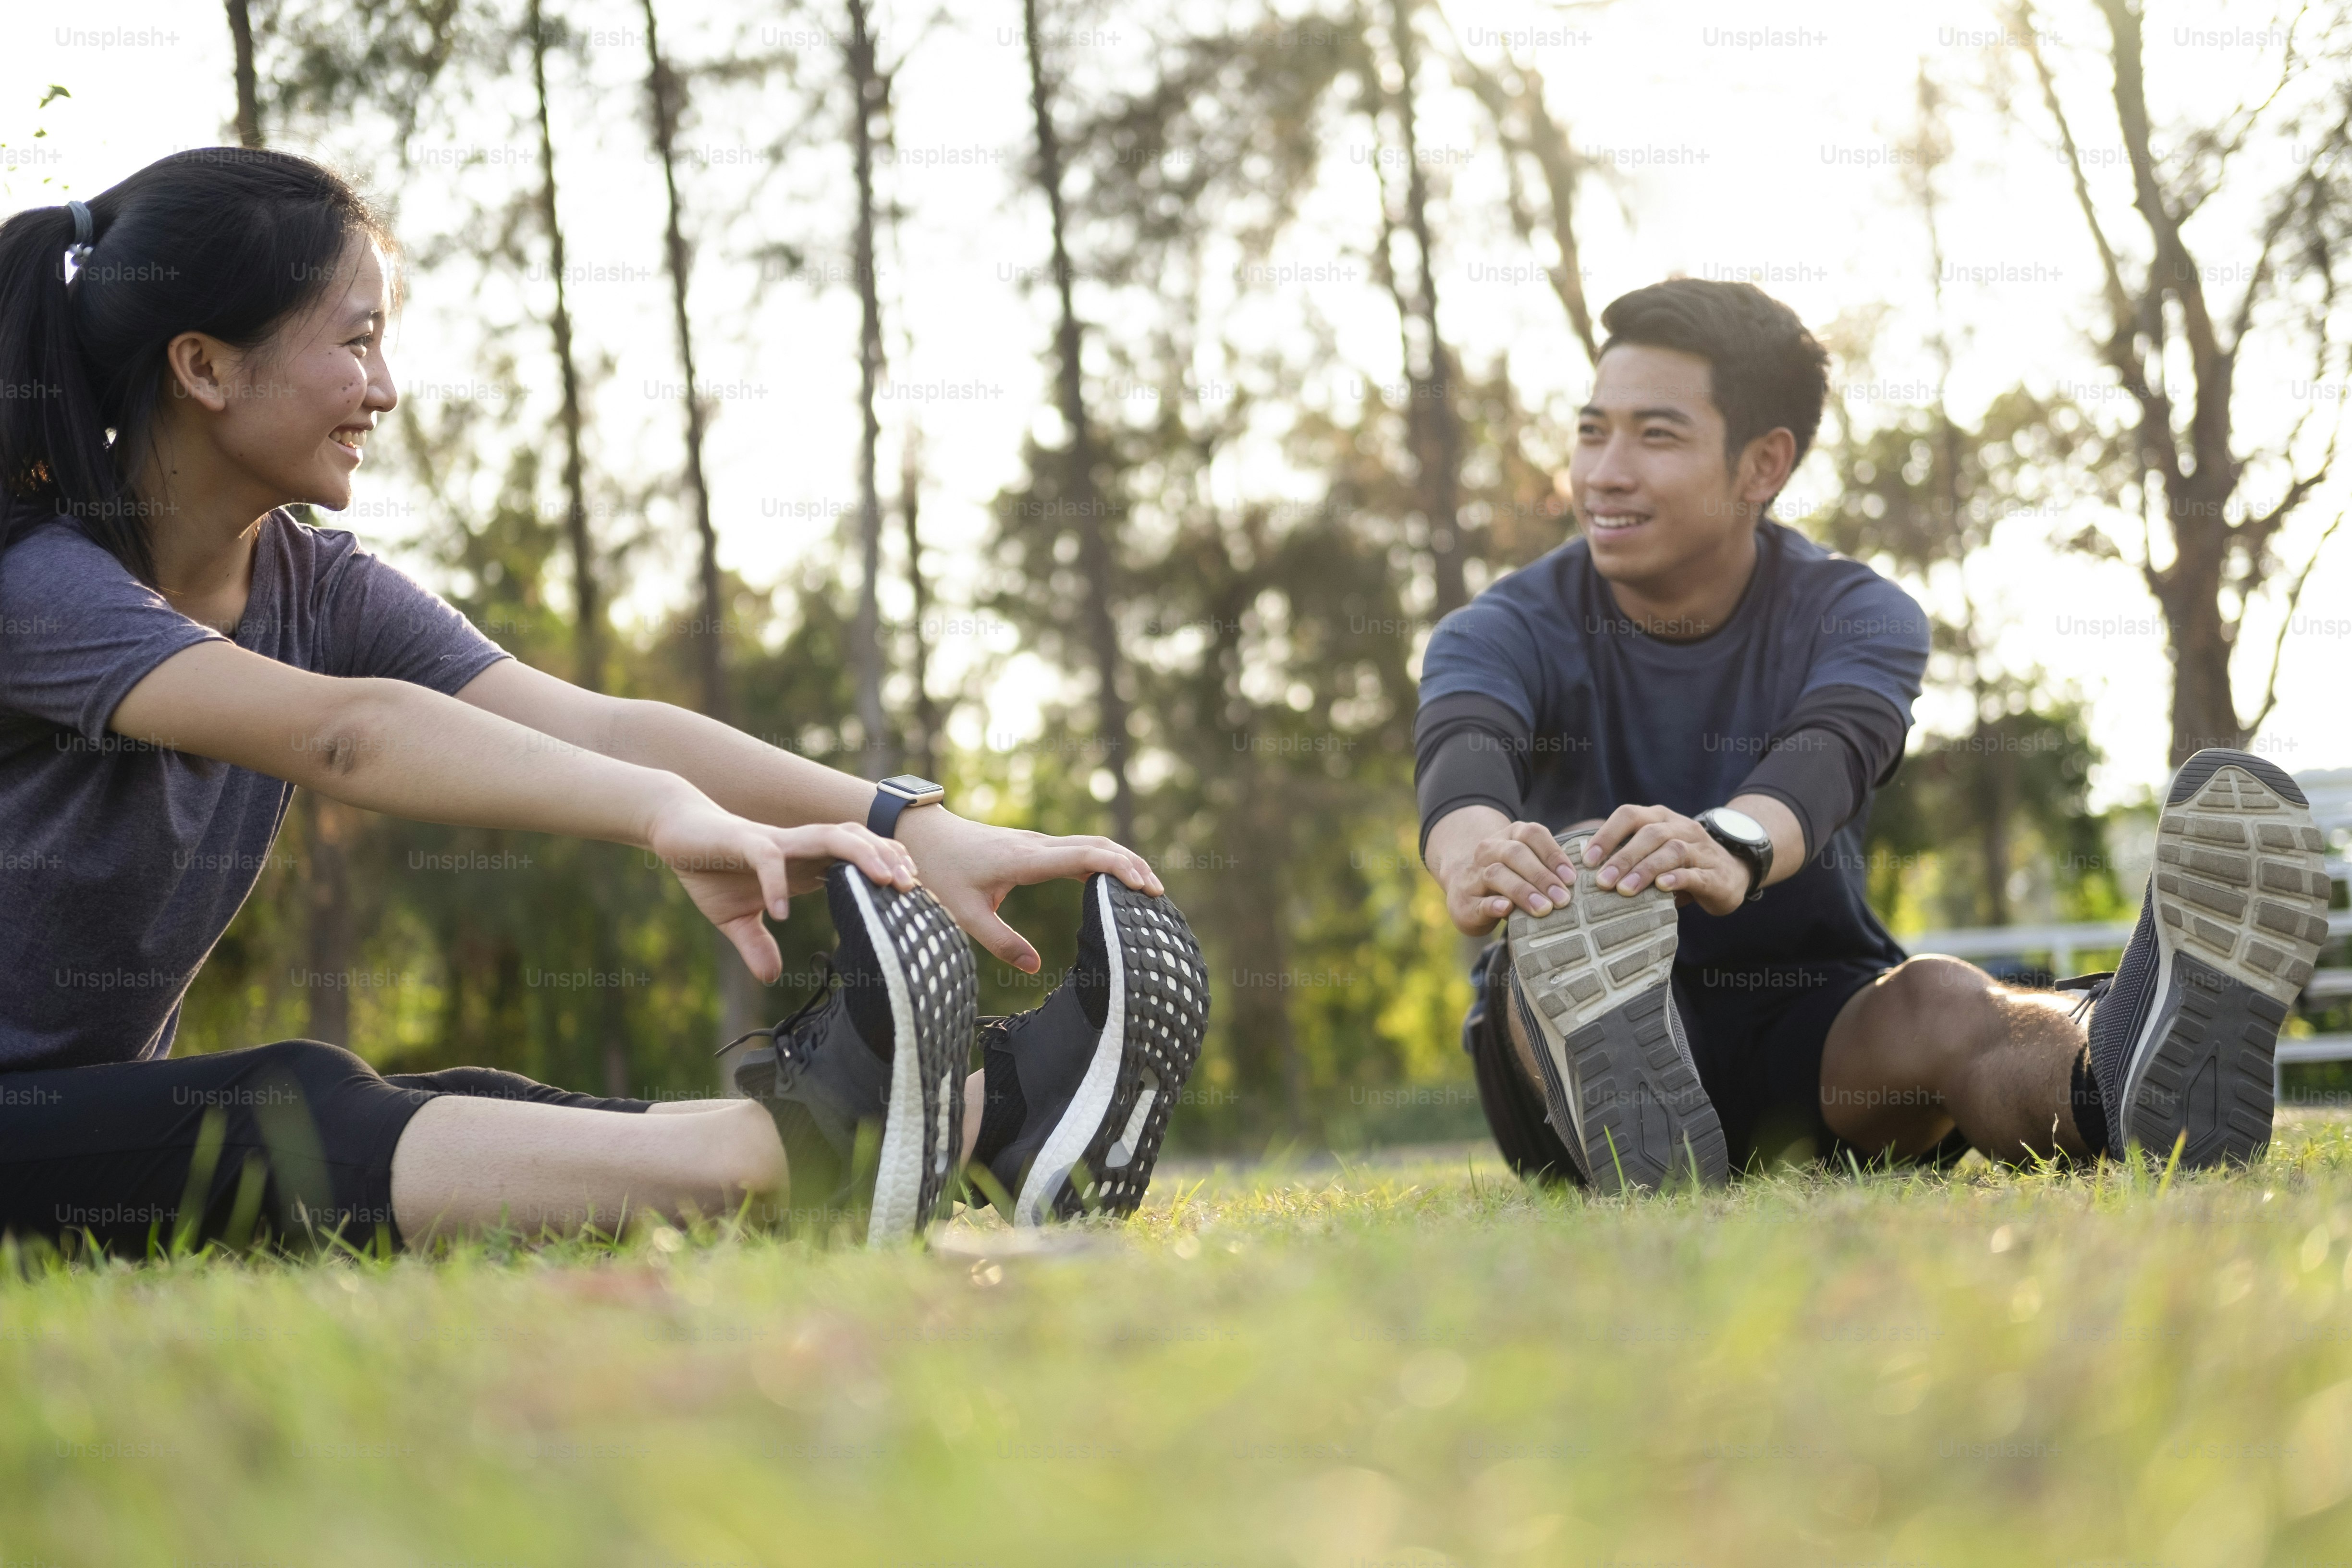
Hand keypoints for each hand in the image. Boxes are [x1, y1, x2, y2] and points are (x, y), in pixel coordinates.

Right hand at [646, 791, 916, 982]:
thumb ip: (756, 944)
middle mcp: (796, 847)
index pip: (856, 859)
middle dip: (887, 859)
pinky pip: (767, 859)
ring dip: (860, 855)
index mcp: (802, 863)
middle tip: (911, 887)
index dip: (885, 871)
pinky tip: (781, 913)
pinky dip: (777, 884)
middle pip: (855, 841)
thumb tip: (770, 976)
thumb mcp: (734, 917)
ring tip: (881, 881)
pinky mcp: (742, 841)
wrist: (674, 830)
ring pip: (829, 836)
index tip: (911, 896)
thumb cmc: (710, 867)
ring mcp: (773, 842)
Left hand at [893, 808, 1161, 972]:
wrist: (924, 835)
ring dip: (1121, 861)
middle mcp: (1038, 845)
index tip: (1144, 885)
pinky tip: (1114, 882)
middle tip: (1158, 893)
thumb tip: (1034, 969)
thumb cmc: (942, 873)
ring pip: (1091, 844)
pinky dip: (1103, 862)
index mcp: (1025, 859)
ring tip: (1147, 888)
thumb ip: (1000, 942)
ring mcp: (1038, 843)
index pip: (1084, 856)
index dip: (1118, 868)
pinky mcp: (1035, 847)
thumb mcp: (964, 914)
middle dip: (1131, 865)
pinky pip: (1078, 850)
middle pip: (1098, 846)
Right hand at [1436, 816, 1581, 935]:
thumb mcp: (1527, 865)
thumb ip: (1549, 868)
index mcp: (1510, 837)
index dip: (1553, 854)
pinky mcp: (1462, 901)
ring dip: (1523, 891)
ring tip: (1544, 909)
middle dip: (1542, 876)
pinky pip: (1477, 900)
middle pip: (1515, 854)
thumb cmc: (1509, 878)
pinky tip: (1506, 909)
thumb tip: (1584, 882)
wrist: (1462, 886)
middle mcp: (1489, 850)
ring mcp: (1473, 874)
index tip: (1571, 878)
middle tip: (1563, 899)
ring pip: (1496, 874)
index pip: (1532, 835)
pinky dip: (1492, 904)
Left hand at [1581, 803, 1751, 915]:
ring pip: (1671, 851)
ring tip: (1625, 890)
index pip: (1630, 815)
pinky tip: (1662, 888)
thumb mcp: (1655, 853)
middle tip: (1601, 882)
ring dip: (1645, 870)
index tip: (1587, 860)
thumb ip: (1628, 858)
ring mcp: (1702, 850)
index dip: (1607, 834)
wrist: (1734, 873)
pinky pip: (1695, 873)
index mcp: (1662, 819)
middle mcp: (1682, 828)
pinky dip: (1677, 879)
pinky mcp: (1716, 874)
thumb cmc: (1682, 865)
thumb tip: (1587, 875)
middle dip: (1622, 857)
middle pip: (1649, 834)